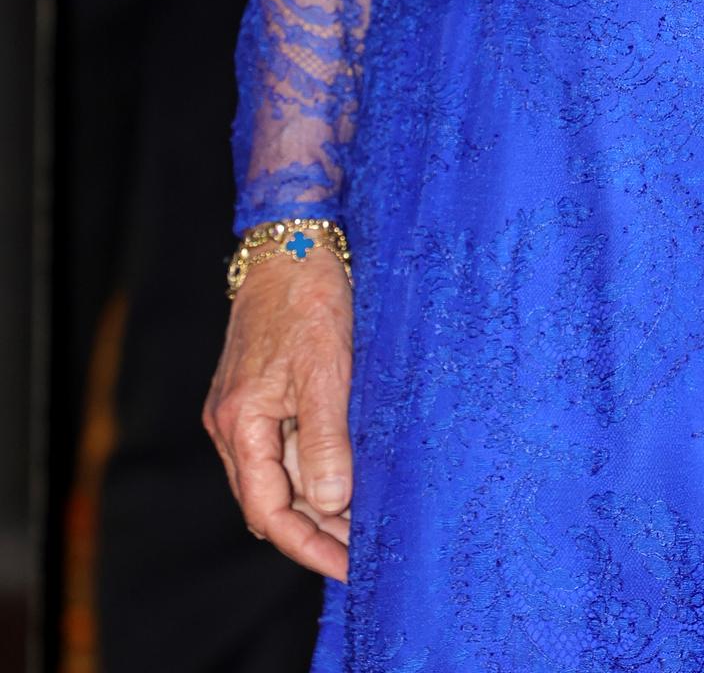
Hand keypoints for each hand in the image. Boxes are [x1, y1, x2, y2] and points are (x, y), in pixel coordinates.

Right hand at [204, 248, 353, 580]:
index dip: (307, 545)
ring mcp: (245, 409)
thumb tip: (331, 502)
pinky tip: (348, 476)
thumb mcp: (325, 370)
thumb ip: (324, 438)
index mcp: (240, 424)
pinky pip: (284, 448)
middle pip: (271, 501)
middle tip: (367, 550)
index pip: (267, 511)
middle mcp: (234, 424)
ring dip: (318, 503)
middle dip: (317, 531)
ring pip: (278, 477)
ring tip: (365, 522)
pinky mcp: (262, 392)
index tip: (349, 565)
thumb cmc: (307, 299)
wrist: (292, 242)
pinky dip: (314, 469)